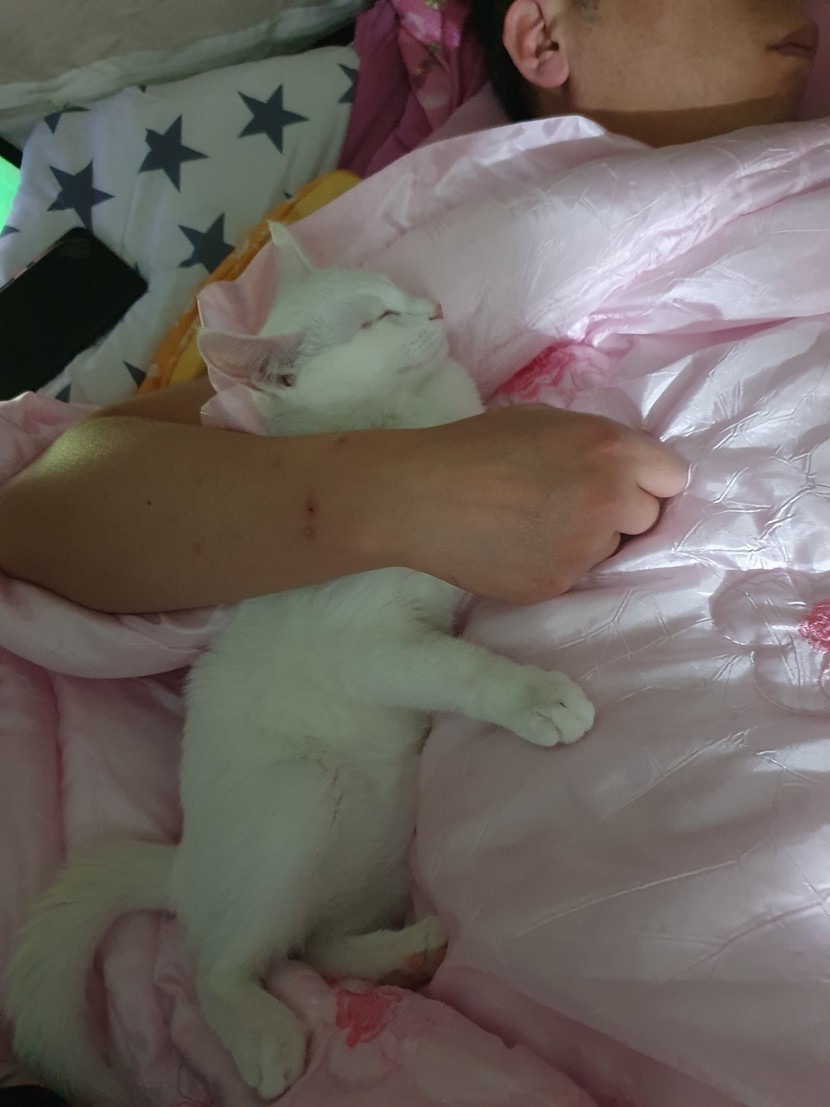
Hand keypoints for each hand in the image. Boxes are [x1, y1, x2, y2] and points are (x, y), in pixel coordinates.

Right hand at [382, 405, 686, 603]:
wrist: (419, 497)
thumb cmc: (475, 446)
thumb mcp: (545, 422)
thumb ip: (597, 445)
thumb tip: (626, 471)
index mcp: (610, 449)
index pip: (673, 475)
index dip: (647, 478)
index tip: (625, 482)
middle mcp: (608, 499)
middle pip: (648, 517)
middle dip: (621, 512)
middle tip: (572, 502)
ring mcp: (584, 548)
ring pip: (612, 550)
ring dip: (590, 539)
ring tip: (536, 524)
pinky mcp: (558, 583)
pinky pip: (576, 574)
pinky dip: (556, 562)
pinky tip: (518, 546)